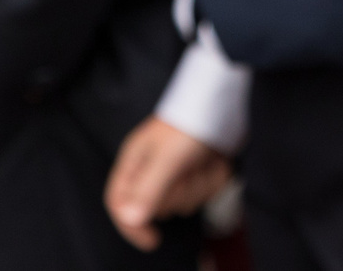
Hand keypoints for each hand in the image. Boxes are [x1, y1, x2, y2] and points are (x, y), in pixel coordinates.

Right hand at [105, 116, 230, 251]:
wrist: (224, 101)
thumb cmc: (190, 123)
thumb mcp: (167, 158)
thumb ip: (148, 189)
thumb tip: (130, 219)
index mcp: (134, 161)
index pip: (117, 202)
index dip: (130, 225)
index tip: (152, 240)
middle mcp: (152, 168)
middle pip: (156, 206)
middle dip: (177, 194)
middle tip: (186, 172)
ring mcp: (177, 170)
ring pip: (184, 200)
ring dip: (198, 184)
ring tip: (202, 161)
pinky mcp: (198, 170)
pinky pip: (204, 190)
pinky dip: (212, 179)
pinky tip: (215, 161)